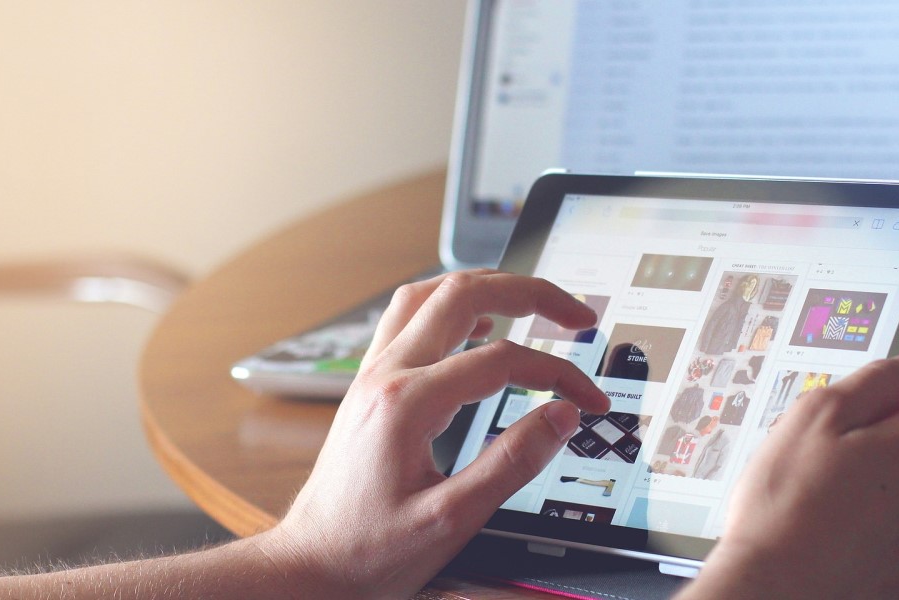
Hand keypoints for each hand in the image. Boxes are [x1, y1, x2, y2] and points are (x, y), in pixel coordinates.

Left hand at [259, 270, 609, 597]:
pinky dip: (452, 306)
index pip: (501, 361)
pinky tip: (478, 324)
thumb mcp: (451, 520)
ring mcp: (372, 374)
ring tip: (532, 302)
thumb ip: (511, 464)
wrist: (310, 562)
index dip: (557, 372)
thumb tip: (560, 417)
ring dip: (487, 287)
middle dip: (529, 293)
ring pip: (430, 294)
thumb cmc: (368, 549)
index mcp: (406, 404)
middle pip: (462, 294)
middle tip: (576, 314)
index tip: (588, 398)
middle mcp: (385, 375)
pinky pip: (409, 318)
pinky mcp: (370, 385)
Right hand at [679, 348, 898, 599]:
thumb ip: (878, 381)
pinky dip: (888, 535)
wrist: (778, 593)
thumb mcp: (814, 417)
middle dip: (895, 450)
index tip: (877, 414)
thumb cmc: (786, 509)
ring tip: (834, 504)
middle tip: (837, 463)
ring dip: (891, 495)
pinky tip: (844, 536)